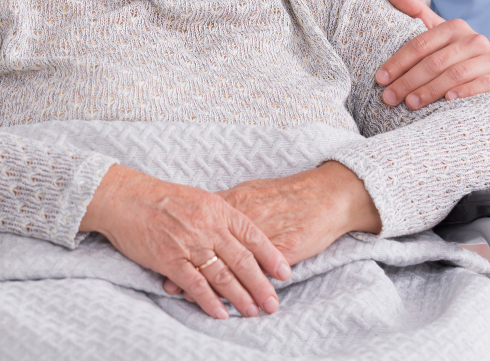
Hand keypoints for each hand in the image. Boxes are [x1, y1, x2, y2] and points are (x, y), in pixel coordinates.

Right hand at [81, 165, 290, 319]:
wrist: (125, 197)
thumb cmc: (160, 197)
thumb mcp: (198, 198)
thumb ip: (219, 217)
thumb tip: (240, 237)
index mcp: (217, 208)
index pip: (253, 235)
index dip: (271, 256)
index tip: (285, 274)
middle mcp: (207, 226)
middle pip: (242, 260)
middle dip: (261, 285)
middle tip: (274, 303)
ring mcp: (188, 243)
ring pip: (222, 275)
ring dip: (240, 297)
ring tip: (253, 312)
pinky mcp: (169, 259)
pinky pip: (195, 284)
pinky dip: (209, 301)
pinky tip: (220, 313)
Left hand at [162, 163, 379, 298]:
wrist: (325, 194)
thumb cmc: (288, 193)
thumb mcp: (252, 191)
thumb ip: (228, 204)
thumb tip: (204, 208)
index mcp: (235, 203)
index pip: (200, 225)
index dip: (181, 241)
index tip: (163, 254)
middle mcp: (244, 218)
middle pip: (210, 244)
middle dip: (188, 265)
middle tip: (169, 281)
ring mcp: (262, 234)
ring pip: (231, 261)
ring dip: (211, 282)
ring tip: (194, 298)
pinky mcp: (281, 248)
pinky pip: (256, 271)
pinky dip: (242, 285)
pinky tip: (232, 298)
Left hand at [378, 0, 489, 109]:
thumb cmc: (460, 59)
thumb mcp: (439, 36)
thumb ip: (416, 13)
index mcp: (454, 28)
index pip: (420, 44)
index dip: (398, 62)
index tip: (380, 78)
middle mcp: (474, 40)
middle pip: (434, 62)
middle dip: (408, 81)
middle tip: (390, 97)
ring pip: (454, 74)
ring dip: (430, 90)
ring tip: (411, 104)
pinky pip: (482, 85)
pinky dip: (463, 93)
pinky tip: (447, 101)